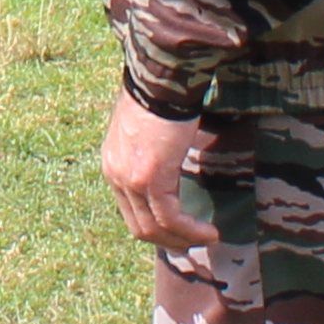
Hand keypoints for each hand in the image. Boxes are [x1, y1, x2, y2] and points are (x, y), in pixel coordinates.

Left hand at [100, 96, 211, 258]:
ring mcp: (131, 180)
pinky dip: (190, 229)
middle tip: (195, 243)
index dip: (156, 228)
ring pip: (155, 227)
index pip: (130, 211)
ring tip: (208, 239)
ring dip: (183, 239)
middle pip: (139, 226)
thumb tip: (168, 166)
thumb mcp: (147, 132)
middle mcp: (116, 176)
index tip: (180, 233)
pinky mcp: (151, 178)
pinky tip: (209, 231)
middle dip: (169, 240)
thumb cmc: (159, 97)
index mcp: (113, 165)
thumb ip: (150, 155)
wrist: (161, 80)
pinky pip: (170, 217)